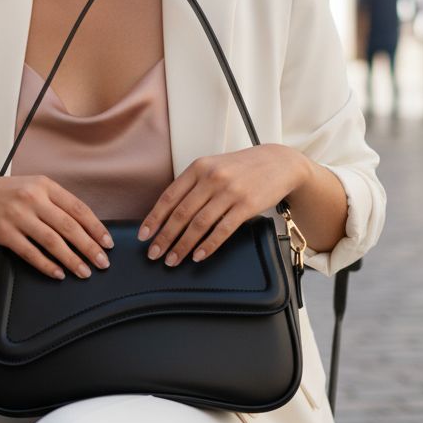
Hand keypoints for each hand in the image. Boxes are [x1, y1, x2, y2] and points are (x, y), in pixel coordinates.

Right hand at [0, 174, 113, 280]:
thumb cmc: (2, 193)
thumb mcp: (31, 186)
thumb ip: (54, 201)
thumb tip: (83, 225)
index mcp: (44, 185)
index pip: (78, 208)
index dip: (96, 227)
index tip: (107, 243)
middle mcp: (32, 198)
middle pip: (69, 226)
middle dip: (90, 247)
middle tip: (103, 262)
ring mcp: (17, 216)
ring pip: (53, 242)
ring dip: (72, 259)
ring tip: (85, 272)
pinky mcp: (4, 233)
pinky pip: (30, 253)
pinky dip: (47, 265)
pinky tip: (58, 273)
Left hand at [137, 145, 309, 265]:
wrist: (279, 162)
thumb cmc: (241, 168)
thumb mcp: (213, 166)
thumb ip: (192, 185)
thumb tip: (168, 213)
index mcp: (198, 167)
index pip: (169, 197)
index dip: (154, 218)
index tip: (143, 236)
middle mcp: (212, 178)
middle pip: (181, 214)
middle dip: (164, 237)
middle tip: (154, 254)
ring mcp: (229, 191)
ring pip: (199, 224)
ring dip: (183, 245)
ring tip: (173, 260)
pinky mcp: (246, 205)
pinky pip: (222, 230)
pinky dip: (208, 245)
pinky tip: (198, 256)